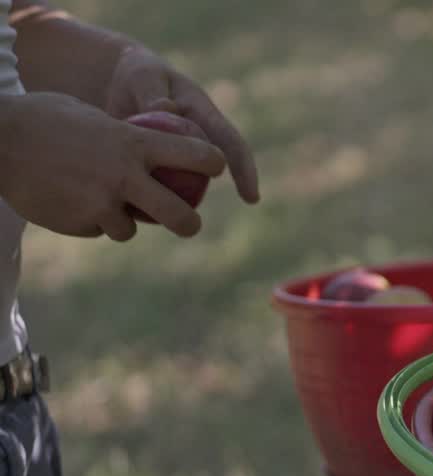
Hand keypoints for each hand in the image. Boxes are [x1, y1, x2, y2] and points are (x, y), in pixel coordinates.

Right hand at [0, 91, 226, 240]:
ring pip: (130, 229)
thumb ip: (125, 137)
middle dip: (189, 224)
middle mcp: (123, 177)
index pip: (195, 155)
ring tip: (101, 202)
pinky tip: (71, 201)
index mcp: (133, 143)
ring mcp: (100, 205)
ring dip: (121, 221)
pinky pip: (96, 229)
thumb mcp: (94, 118)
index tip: (216, 169)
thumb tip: (156, 148)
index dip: (213, 163)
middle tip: (189, 223)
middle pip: (179, 216)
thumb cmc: (45, 119)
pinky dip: (90, 220)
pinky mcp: (78, 224)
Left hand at [104, 45, 258, 204]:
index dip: (244, 170)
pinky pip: (156, 186)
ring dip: (171, 201)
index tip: (251, 197)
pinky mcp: (159, 165)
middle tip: (189, 213)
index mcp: (205, 117)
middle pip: (209, 173)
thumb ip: (152, 92)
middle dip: (200, 199)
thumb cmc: (136, 77)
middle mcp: (199, 141)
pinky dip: (146, 198)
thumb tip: (165, 108)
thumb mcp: (143, 77)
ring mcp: (180, 156)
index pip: (231, 144)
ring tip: (149, 211)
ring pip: (183, 186)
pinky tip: (129, 210)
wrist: (117, 83)